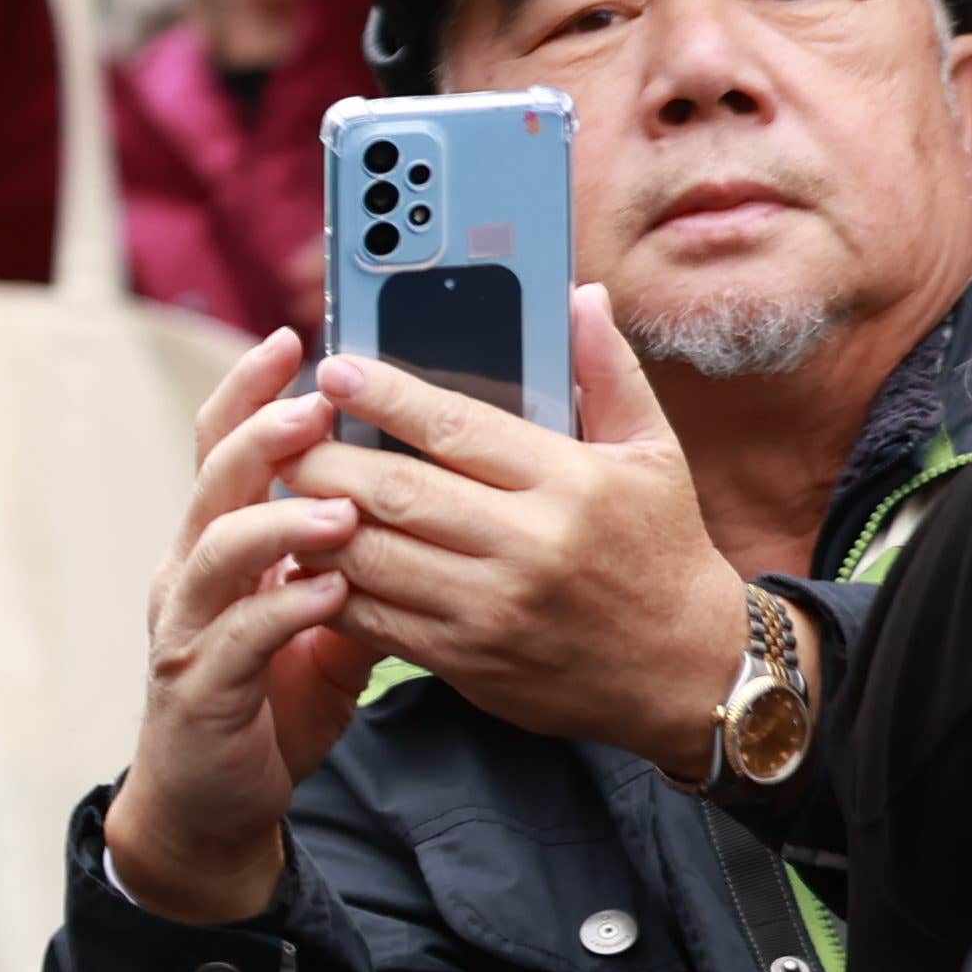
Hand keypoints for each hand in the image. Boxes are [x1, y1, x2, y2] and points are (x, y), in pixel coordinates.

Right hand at [98, 331, 377, 925]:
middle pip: (211, 478)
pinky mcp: (200, 684)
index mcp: (217, 544)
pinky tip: (332, 595)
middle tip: (317, 401)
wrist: (211, 805)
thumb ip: (351, 570)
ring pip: (216, 548)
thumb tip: (417, 510)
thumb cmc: (270, 705)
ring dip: (278, 519)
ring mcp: (187, 625)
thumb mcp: (321, 627)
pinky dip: (284, 609)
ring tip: (341, 504)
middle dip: (260, 432)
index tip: (292, 338)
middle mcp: (189, 570)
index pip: (224, 447)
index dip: (249, 391)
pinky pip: (238, 635)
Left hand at [294, 289, 747, 780]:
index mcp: (570, 485)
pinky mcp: (468, 660)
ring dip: (309, 519)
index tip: (332, 368)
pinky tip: (304, 554)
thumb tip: (581, 294)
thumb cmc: (665, 553)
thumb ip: (608, 373)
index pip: (454, 426)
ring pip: (370, 555)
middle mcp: (527, 546)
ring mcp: (492, 609)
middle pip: (393, 491)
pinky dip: (328, 584)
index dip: (382, 394)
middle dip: (320, 457)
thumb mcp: (654, 457)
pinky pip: (375, 618)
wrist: (694, 677)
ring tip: (278, 485)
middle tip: (279, 430)